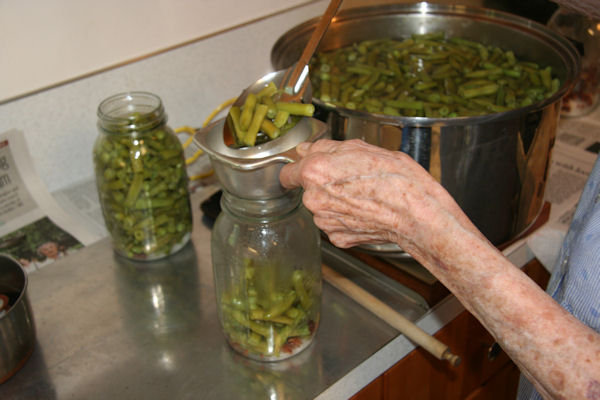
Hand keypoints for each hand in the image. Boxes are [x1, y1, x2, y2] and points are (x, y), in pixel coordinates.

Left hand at [279, 139, 482, 260]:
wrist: (416, 213)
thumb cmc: (395, 178)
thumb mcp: (361, 148)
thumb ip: (326, 148)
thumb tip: (306, 149)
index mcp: (315, 172)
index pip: (287, 173)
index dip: (299, 169)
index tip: (308, 169)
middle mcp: (314, 199)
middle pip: (308, 190)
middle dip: (324, 184)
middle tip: (352, 178)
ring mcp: (325, 222)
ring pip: (322, 208)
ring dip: (336, 202)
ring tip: (363, 196)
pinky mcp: (338, 238)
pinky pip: (335, 224)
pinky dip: (347, 219)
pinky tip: (366, 212)